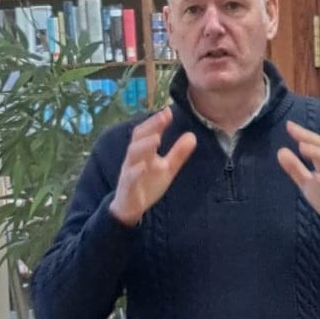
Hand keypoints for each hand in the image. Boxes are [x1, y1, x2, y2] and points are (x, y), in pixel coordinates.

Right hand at [109, 108, 196, 225]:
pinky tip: (143, 166)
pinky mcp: (127, 188)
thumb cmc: (147, 184)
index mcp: (144, 152)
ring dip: (144, 145)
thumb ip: (178, 154)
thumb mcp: (167, 169)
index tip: (168, 111)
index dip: (157, 122)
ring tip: (156, 138)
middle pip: (139, 138)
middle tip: (163, 117)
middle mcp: (134, 159)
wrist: (129, 207)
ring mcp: (129, 172)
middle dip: (151, 127)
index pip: (147, 132)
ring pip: (132, 155)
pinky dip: (135, 172)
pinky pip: (129, 178)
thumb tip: (192, 136)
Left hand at [277, 120, 319, 231]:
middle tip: (294, 131)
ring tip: (302, 148)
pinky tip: (314, 177)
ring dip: (317, 153)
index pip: (316, 144)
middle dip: (310, 138)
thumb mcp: (307, 183)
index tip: (289, 125)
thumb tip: (280, 151)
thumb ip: (295, 169)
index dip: (304, 134)